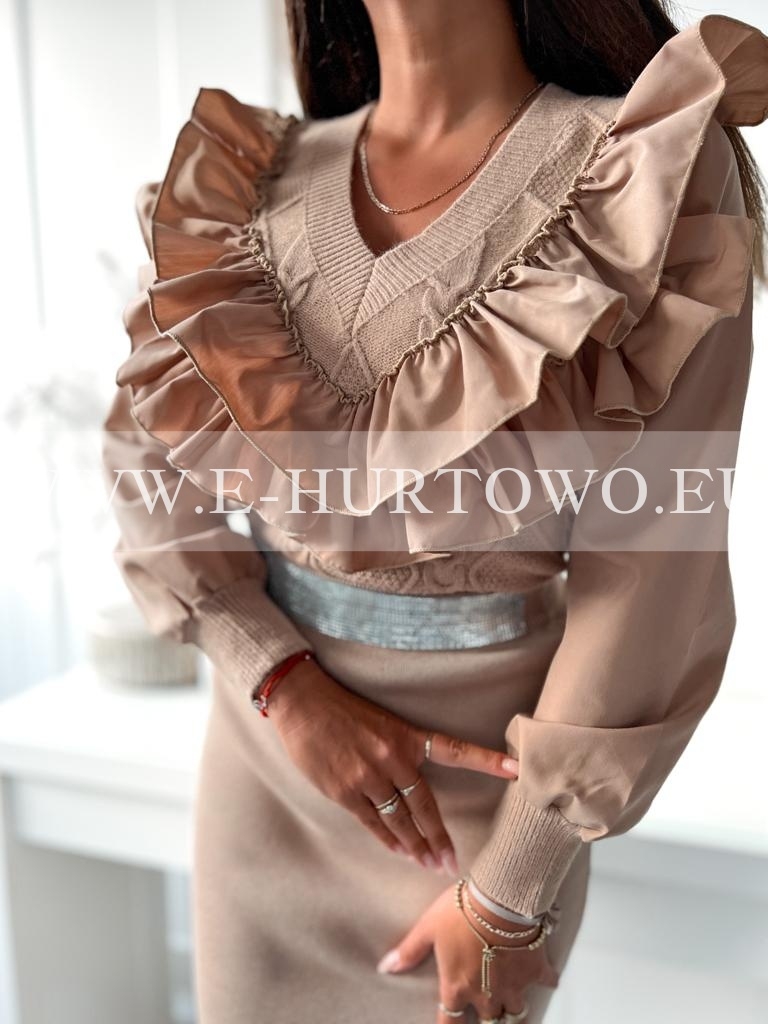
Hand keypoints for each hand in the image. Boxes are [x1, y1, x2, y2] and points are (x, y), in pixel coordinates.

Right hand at [267, 657, 518, 871]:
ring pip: (399, 820)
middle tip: (452, 862)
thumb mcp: (381, 721)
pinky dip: (387, 838)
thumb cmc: (341, 708)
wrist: (302, 702)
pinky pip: (372, 822)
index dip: (486, 760)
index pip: (454, 749)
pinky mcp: (343, 791)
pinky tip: (399, 849)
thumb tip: (412, 785)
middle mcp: (391, 757)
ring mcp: (366, 777)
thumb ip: (399, 750)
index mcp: (405, 734)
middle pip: (424, 806)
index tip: (516, 768)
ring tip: (429, 863)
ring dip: (416, 845)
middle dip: (440, 837)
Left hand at [376, 885, 558, 1021]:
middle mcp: (487, 995)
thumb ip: (409, 951)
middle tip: (485, 1013)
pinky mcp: (537, 971)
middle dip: (486, 1019)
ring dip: (513, 1007)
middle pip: (489, 1022)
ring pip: (517, 1012)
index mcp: (458, 988)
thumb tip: (386, 967)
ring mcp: (515, 986)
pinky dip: (545, 981)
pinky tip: (543, 974)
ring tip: (510, 1001)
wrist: (502, 897)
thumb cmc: (462, 910)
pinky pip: (546, 983)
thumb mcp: (429, 927)